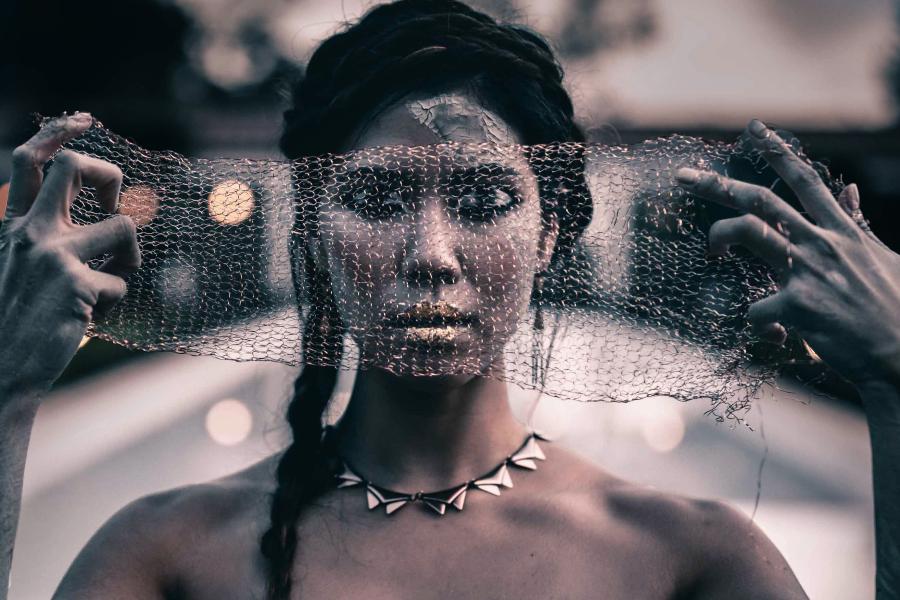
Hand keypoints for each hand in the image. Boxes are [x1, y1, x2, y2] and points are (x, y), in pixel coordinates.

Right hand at [0, 114, 139, 396]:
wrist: (0, 371)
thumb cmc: (18, 322)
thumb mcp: (23, 269)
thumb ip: (52, 240)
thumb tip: (112, 218)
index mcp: (12, 227)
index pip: (28, 161)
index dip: (58, 132)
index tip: (85, 120)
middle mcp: (29, 233)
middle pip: (74, 168)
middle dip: (109, 176)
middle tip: (115, 205)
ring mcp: (51, 256)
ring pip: (124, 227)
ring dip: (129, 257)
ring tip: (109, 282)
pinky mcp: (75, 283)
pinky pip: (121, 281)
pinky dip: (114, 300)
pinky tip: (90, 316)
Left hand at [675, 119, 899, 395]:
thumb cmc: (893, 309)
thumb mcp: (880, 256)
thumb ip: (857, 222)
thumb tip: (849, 188)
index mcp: (842, 231)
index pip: (805, 180)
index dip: (778, 152)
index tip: (754, 129)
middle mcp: (822, 243)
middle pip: (760, 199)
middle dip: (716, 184)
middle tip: (683, 176)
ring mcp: (808, 272)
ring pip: (748, 230)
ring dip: (719, 236)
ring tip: (713, 250)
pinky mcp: (798, 307)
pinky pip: (754, 309)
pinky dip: (759, 323)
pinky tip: (776, 335)